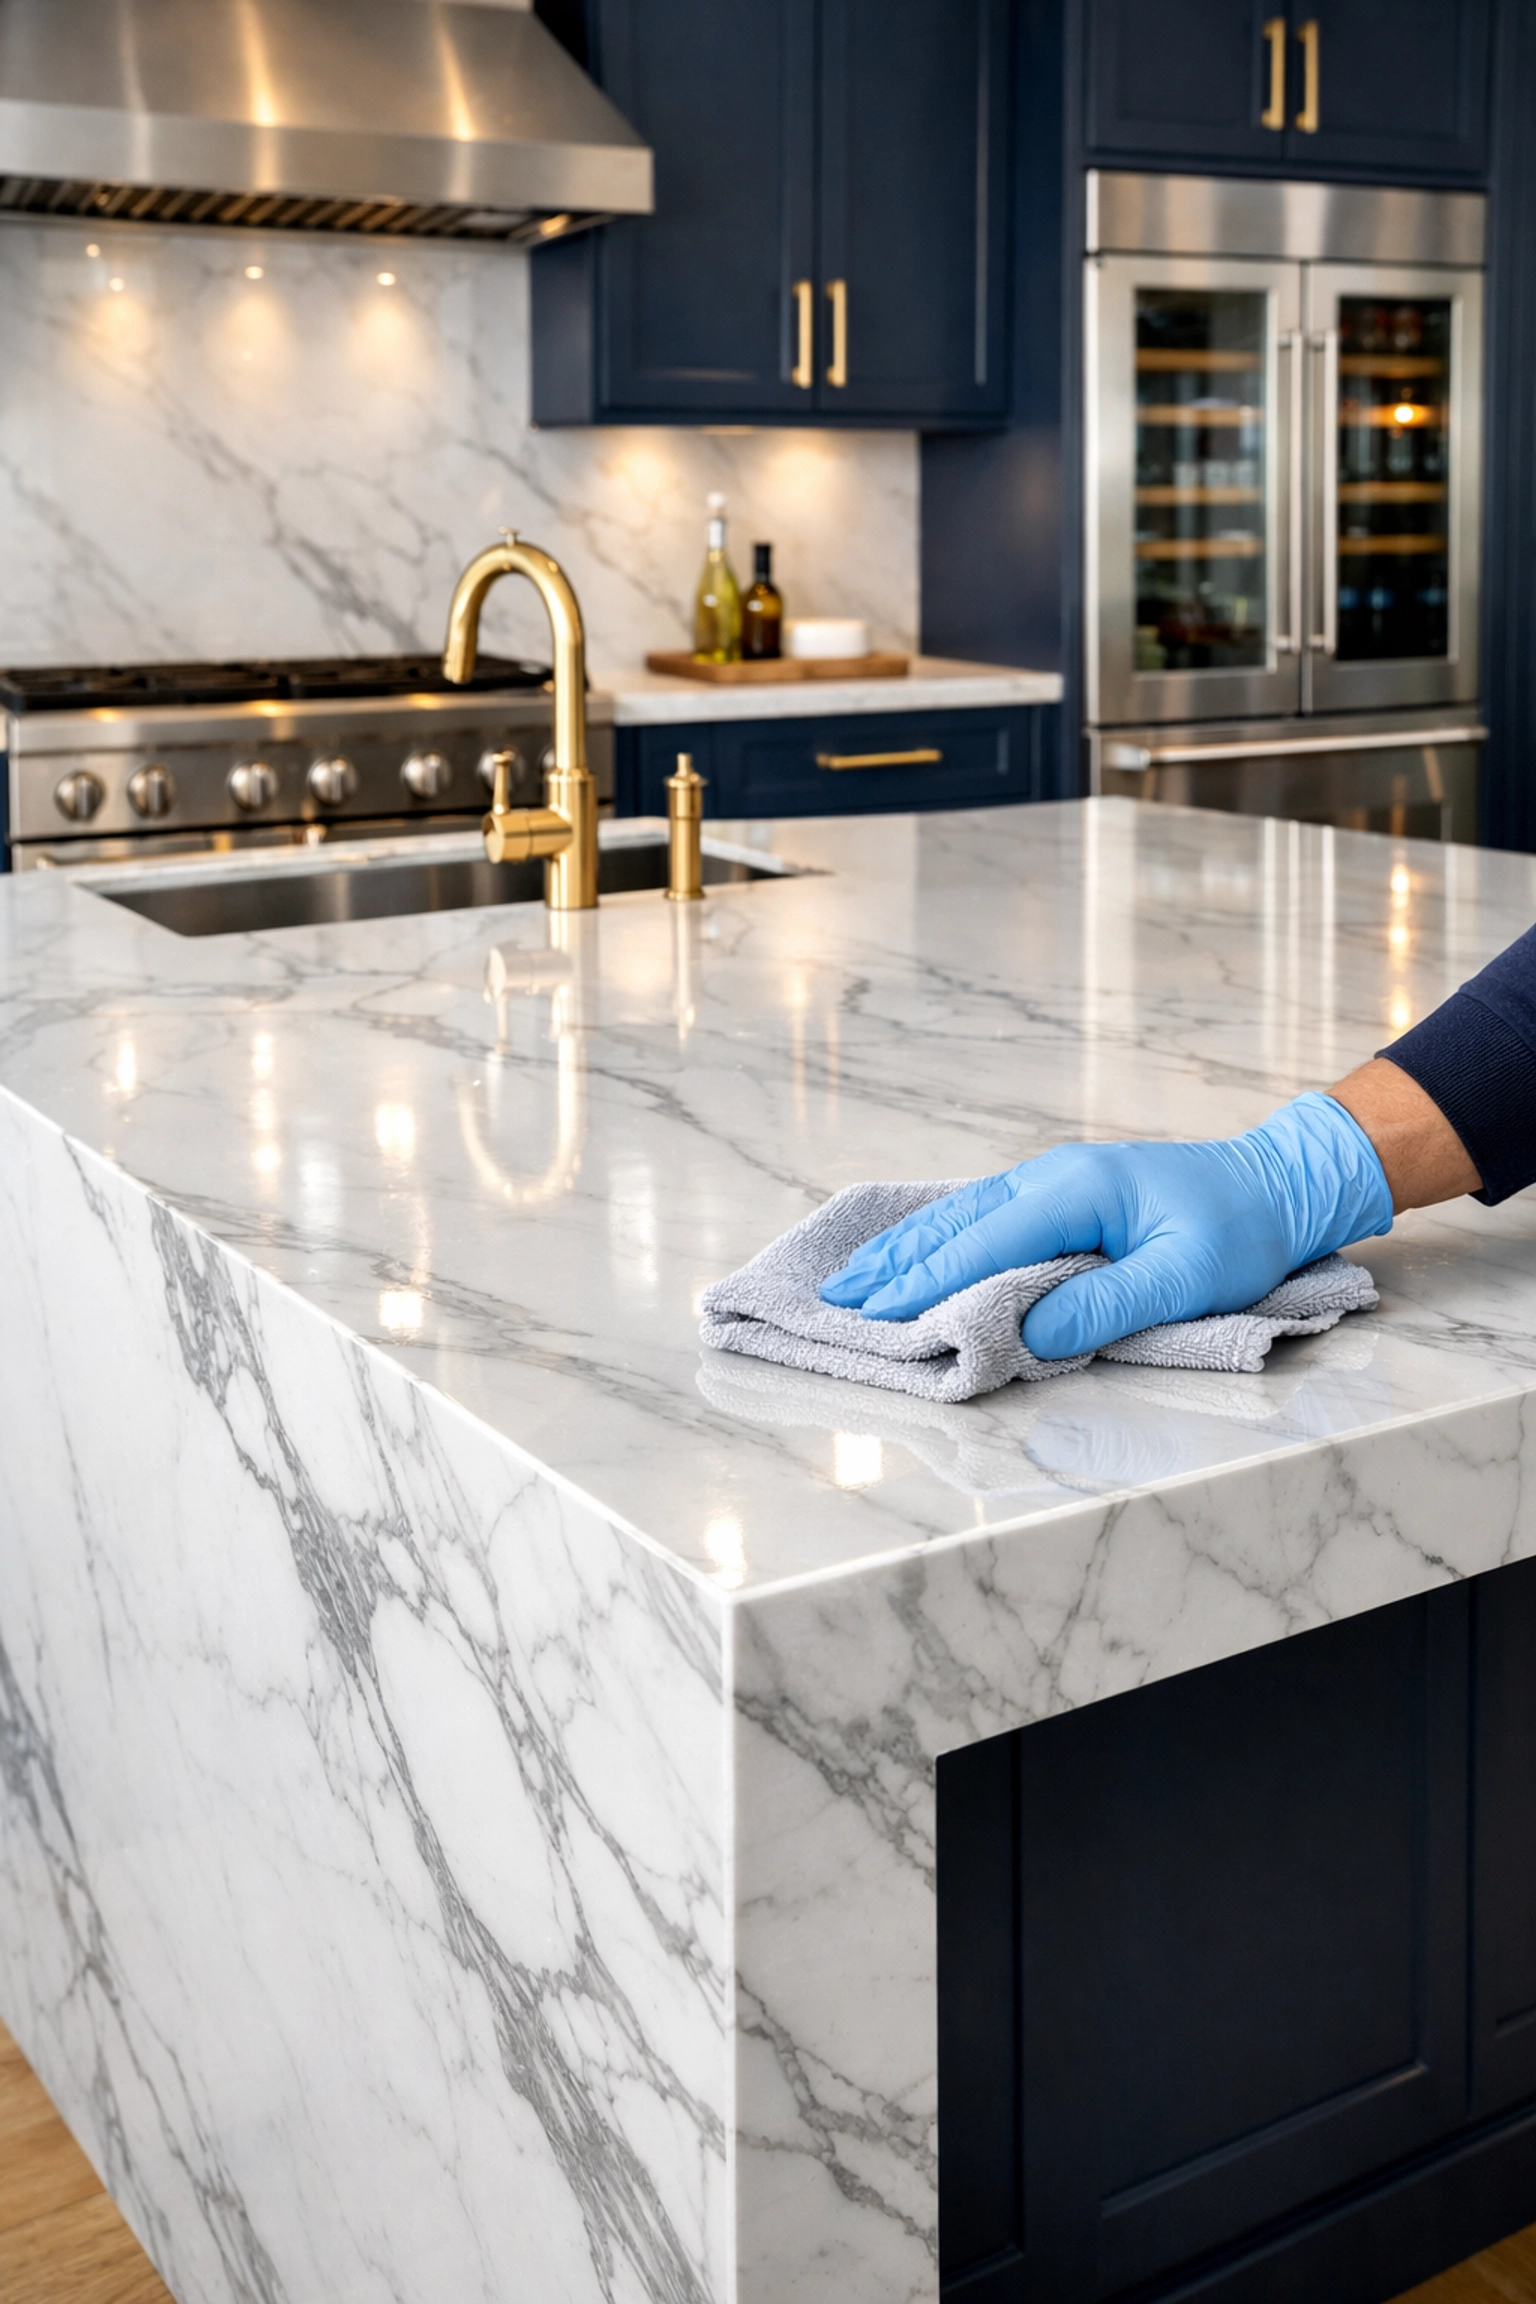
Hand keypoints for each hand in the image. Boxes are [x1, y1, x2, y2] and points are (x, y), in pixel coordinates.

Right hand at [819, 1093, 1393, 1358]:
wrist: (1278, 1183)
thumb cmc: (1240, 1230)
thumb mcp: (1184, 1277)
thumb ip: (1105, 1305)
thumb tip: (1028, 1333)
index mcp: (1078, 1190)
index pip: (985, 1244)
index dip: (927, 1283)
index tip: (877, 1313)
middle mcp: (1053, 1176)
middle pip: (957, 1224)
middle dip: (895, 1265)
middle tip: (837, 1300)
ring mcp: (1054, 1180)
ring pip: (962, 1215)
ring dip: (906, 1249)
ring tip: (854, 1279)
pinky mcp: (1062, 1193)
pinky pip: (984, 1213)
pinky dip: (939, 1236)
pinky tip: (913, 1250)